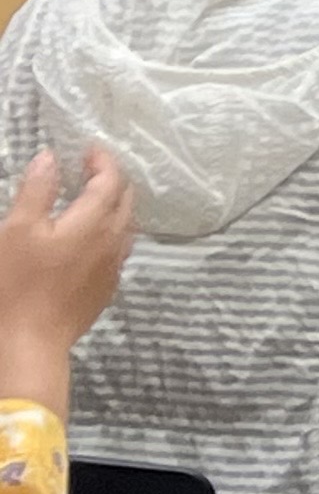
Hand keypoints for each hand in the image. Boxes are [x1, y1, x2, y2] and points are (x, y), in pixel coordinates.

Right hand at [0, 147, 134, 417]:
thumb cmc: (18, 284)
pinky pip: (117, 250)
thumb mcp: (18, 229)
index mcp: (96, 222)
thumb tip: (51, 157)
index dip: (103, 161)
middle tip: (91, 170)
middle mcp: (114, 242)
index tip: (90, 149)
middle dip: (112, 180)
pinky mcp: (105, 290)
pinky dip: (109, 232)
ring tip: (91, 199)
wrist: (28, 344)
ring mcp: (113, 268)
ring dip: (113, 207)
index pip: (111, 181)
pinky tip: (90, 239)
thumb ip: (38, 190)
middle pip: (125, 201)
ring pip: (124, 227)